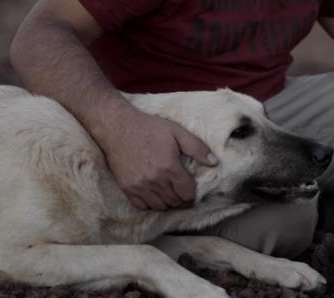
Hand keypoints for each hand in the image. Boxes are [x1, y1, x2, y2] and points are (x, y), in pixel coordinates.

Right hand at [98, 109, 218, 210]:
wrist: (118, 127)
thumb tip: (215, 162)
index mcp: (169, 168)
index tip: (192, 190)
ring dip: (168, 203)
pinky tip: (155, 195)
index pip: (187, 193)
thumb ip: (197, 148)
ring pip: (160, 206)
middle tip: (183, 193)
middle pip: (175, 202)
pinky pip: (143, 206)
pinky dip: (151, 204)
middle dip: (182, 200)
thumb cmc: (149, 128)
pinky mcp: (127, 188)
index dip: (193, 193)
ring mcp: (139, 186)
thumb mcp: (177, 132)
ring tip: (170, 194)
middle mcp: (155, 180)